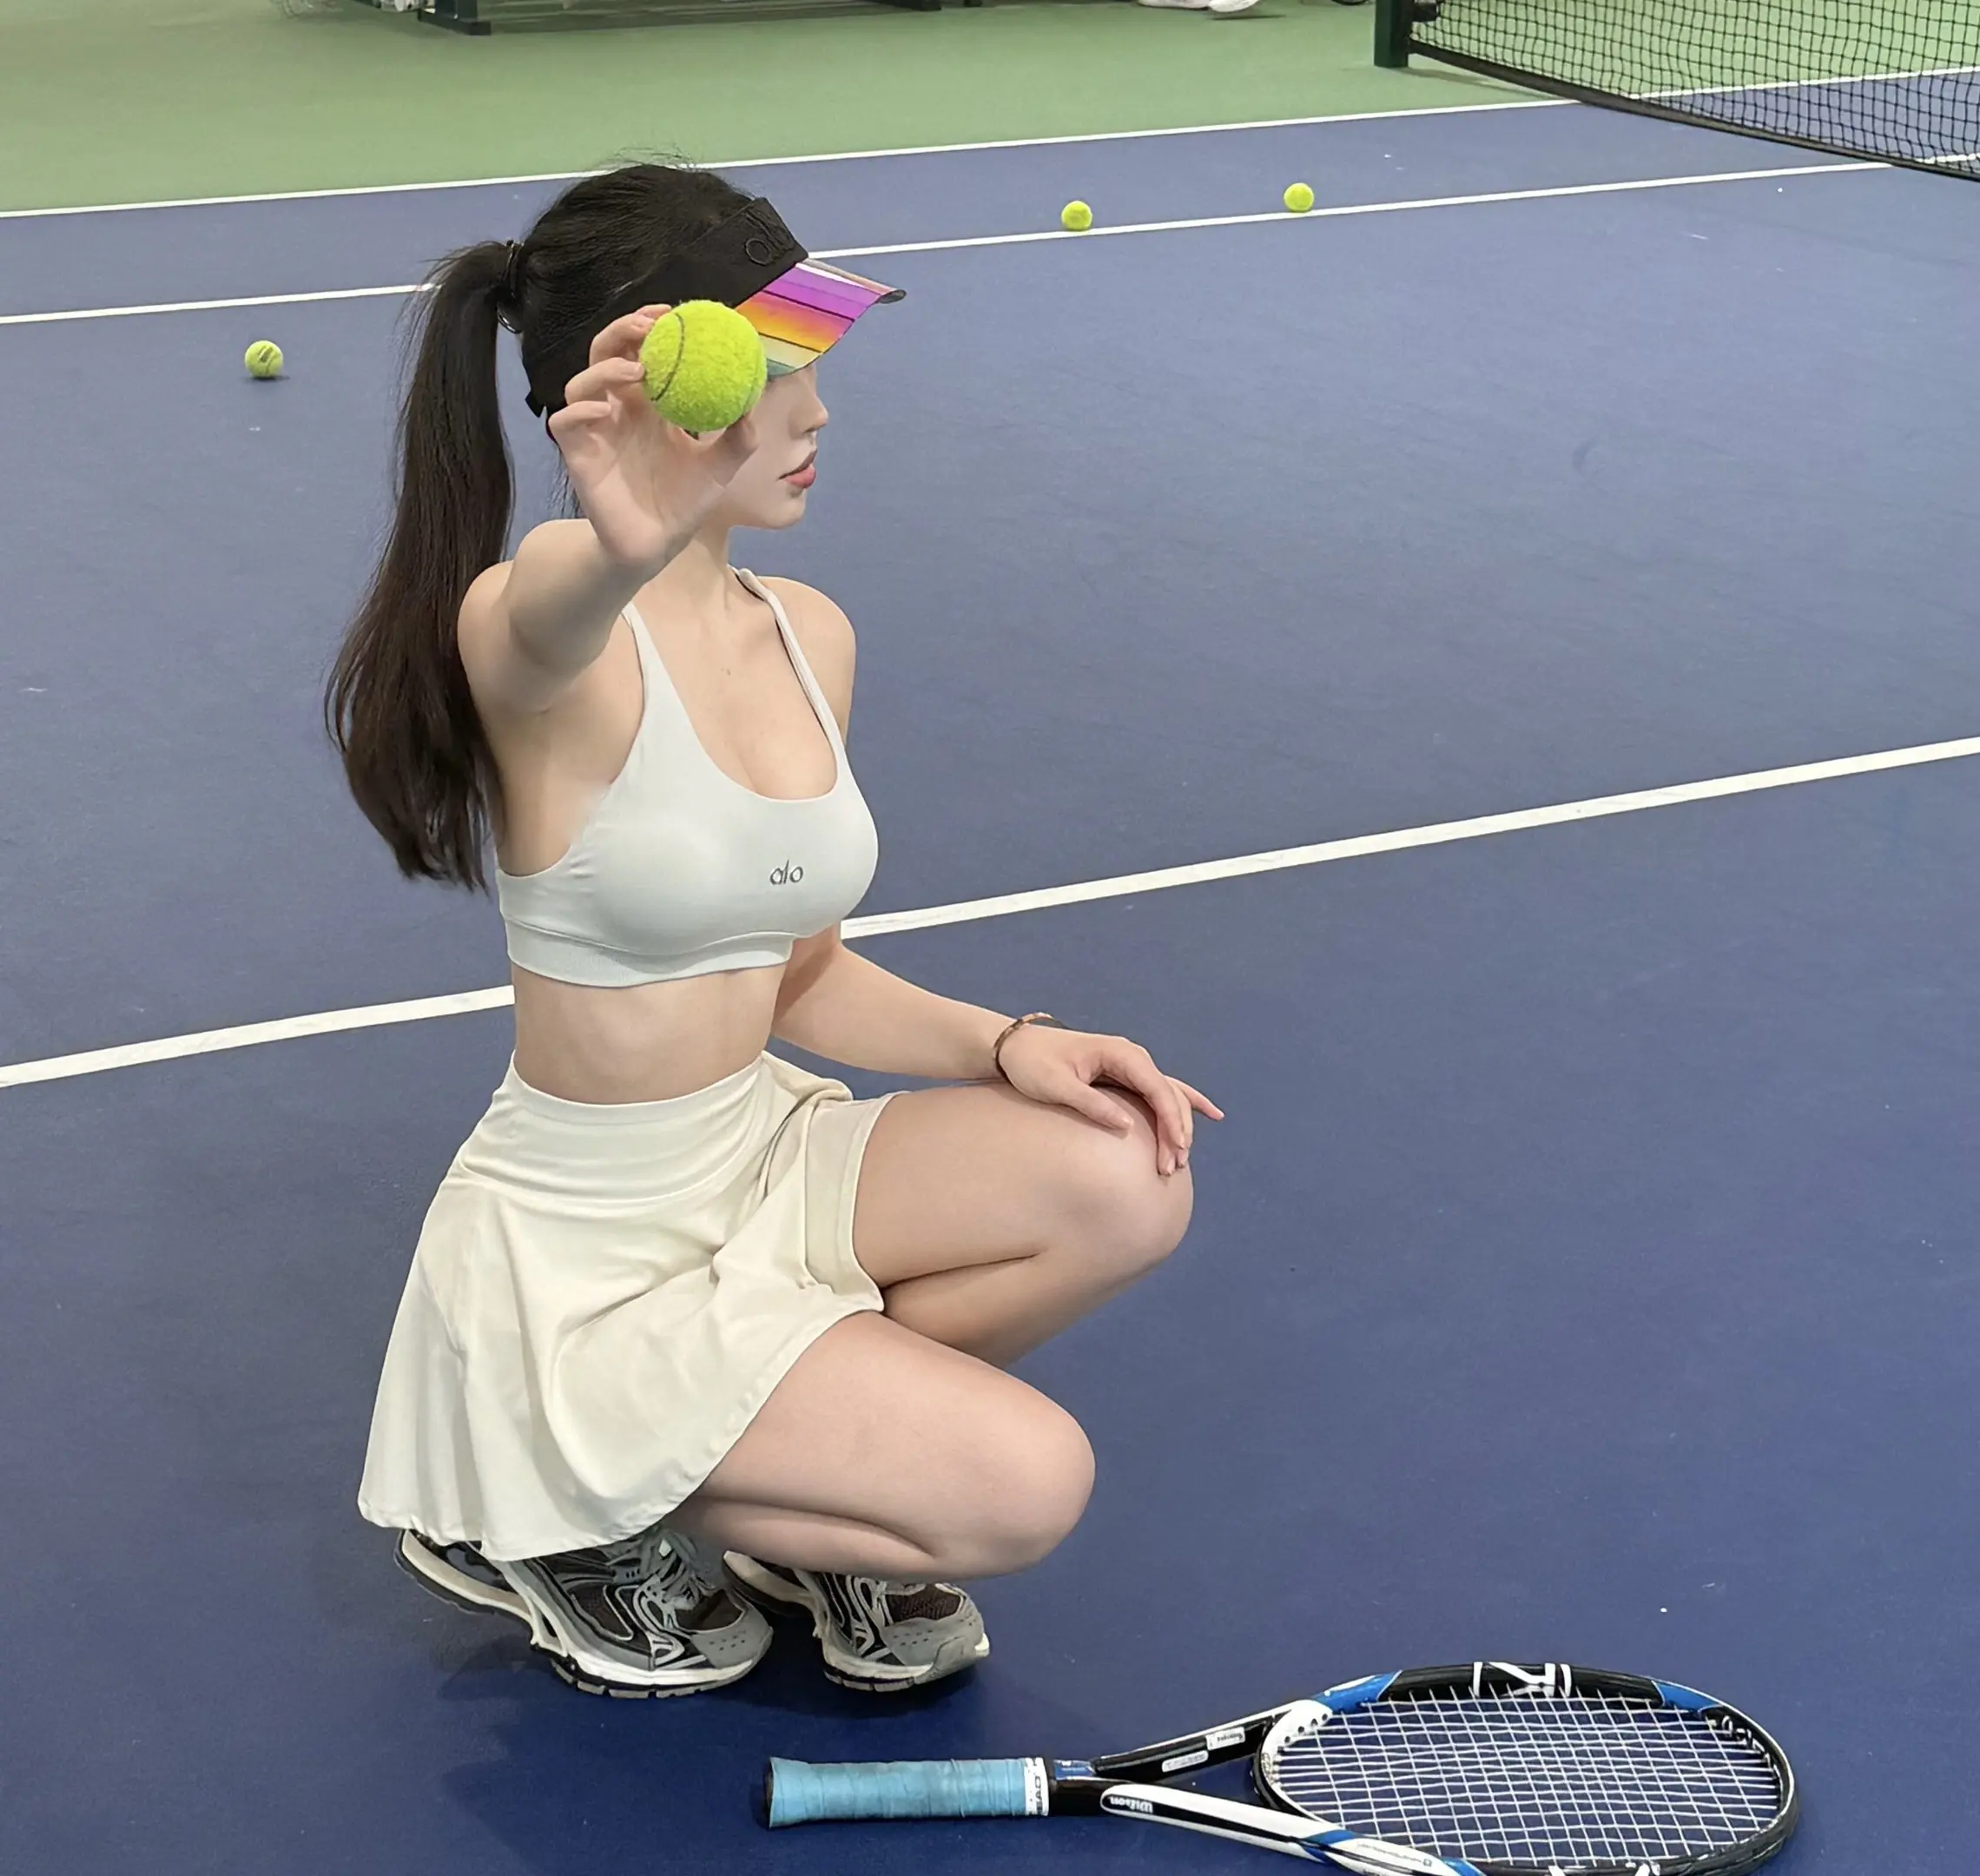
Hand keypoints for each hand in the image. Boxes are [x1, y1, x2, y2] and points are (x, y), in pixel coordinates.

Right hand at [546, 305, 759, 575]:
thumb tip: (751, 404)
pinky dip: (579, 411)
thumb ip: (739, 438)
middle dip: (621, 332)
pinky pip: (565, 422)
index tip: (673, 314)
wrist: (660, 546)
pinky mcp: (578, 455)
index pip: (640, 351)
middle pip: (606, 354)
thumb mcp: (721, 468)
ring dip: (604, 369)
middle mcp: (618, 410)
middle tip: (648, 327)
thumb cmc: (685, 503)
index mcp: (649, 404)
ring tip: (637, 371)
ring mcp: (595, 430)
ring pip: (581, 383)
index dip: (649, 326)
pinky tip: (604, 411)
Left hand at [996, 1026, 1222, 1175]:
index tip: (1175, 1151)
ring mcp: (1131, 1065)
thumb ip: (1091, 1104)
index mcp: (1121, 1054)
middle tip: (1172, 1167)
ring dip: (1178, 1126)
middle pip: (1168, 1095)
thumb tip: (1126, 1126)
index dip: (1171, 1121)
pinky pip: (1161, 1090)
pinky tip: (1212, 1114)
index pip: (1158, 1089)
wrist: (1017, 1046)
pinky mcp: (1125, 1075)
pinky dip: (1185, 1102)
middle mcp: (1132, 1056)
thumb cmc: (1032, 1064)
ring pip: (1168, 1096)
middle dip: (1176, 1131)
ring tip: (1181, 1159)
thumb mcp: (1056, 1085)